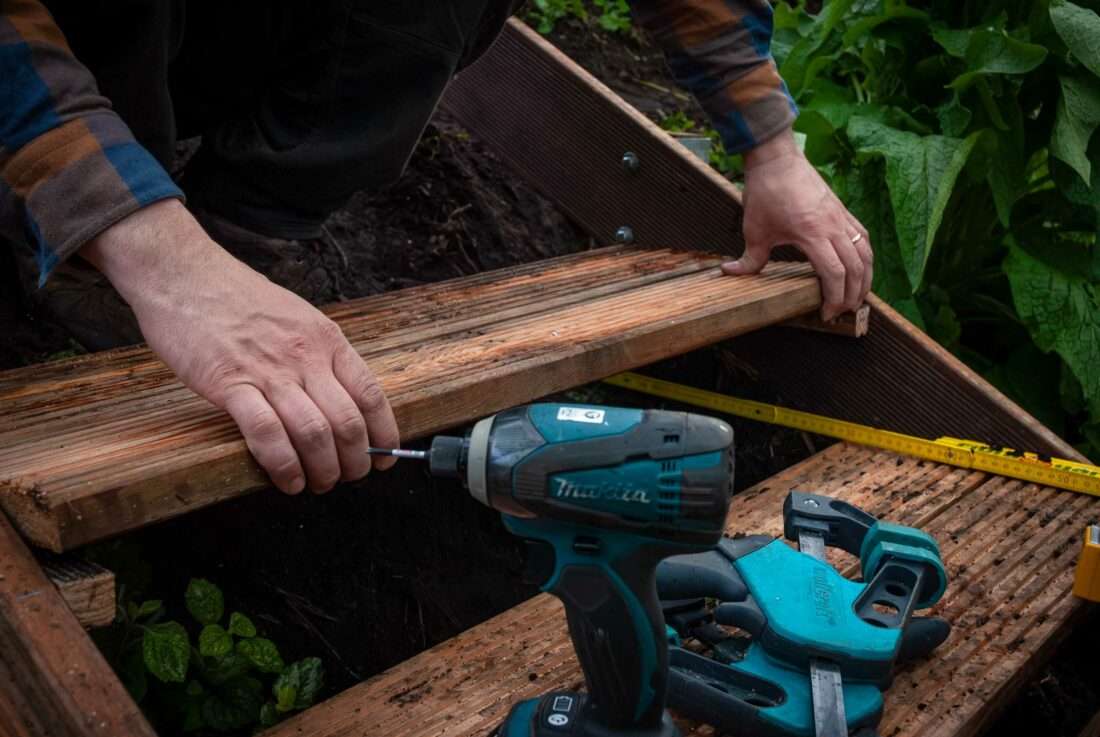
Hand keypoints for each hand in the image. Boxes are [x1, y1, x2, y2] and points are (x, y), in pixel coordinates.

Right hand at [81, 200, 398, 493]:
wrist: (184, 274)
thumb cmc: (237, 298)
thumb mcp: (297, 318)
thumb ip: (319, 355)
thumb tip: (340, 398)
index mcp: (327, 339)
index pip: (371, 395)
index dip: (384, 434)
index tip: (383, 458)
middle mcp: (306, 356)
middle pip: (347, 422)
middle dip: (355, 461)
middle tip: (347, 477)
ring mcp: (269, 370)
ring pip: (314, 433)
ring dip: (322, 470)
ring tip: (318, 484)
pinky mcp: (230, 384)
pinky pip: (266, 433)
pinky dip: (283, 465)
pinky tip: (287, 480)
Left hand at [723, 130, 872, 320]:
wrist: (777, 159)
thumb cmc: (766, 192)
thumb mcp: (754, 230)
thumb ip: (749, 259)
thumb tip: (731, 273)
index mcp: (813, 234)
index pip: (835, 274)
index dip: (835, 298)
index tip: (826, 313)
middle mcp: (833, 227)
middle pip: (855, 268)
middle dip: (853, 295)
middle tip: (844, 312)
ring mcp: (841, 217)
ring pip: (865, 253)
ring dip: (865, 278)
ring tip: (858, 297)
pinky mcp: (843, 210)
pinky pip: (863, 237)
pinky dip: (865, 256)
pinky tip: (860, 268)